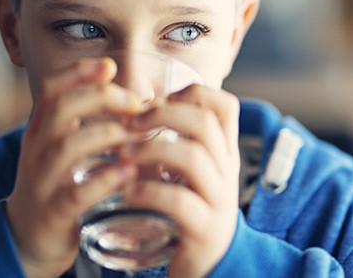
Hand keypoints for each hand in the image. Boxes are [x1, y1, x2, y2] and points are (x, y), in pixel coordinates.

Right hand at [5, 58, 139, 277]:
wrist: (29, 237)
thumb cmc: (58, 184)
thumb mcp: (66, 147)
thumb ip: (90, 121)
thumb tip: (137, 97)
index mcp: (41, 129)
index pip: (51, 89)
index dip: (78, 72)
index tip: (110, 66)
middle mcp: (37, 149)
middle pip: (61, 109)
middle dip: (101, 98)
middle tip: (135, 102)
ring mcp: (42, 180)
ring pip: (68, 146)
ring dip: (108, 135)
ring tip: (137, 135)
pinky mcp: (54, 212)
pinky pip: (77, 192)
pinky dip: (105, 180)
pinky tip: (129, 172)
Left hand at [122, 85, 240, 277]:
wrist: (213, 264)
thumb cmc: (193, 210)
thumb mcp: (193, 172)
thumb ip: (177, 142)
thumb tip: (138, 108)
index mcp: (224, 151)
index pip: (225, 105)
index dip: (194, 92)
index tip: (161, 99)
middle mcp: (227, 170)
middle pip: (205, 123)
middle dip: (163, 115)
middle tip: (132, 123)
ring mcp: (219, 199)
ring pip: (194, 157)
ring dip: (151, 150)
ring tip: (124, 155)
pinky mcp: (205, 228)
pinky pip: (180, 201)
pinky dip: (149, 191)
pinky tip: (128, 190)